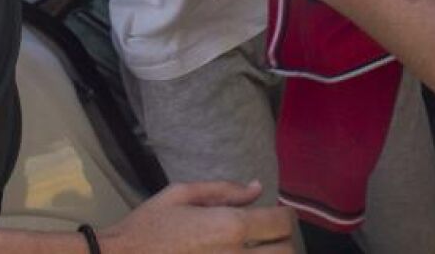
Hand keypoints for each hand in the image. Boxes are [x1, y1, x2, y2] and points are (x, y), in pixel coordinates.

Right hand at [97, 181, 295, 252]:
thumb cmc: (148, 226)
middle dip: (282, 242)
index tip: (277, 215)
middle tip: (269, 236)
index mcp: (228, 225)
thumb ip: (224, 190)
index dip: (286, 216)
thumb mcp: (182, 194)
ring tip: (258, 249)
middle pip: (286, 252)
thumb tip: (255, 187)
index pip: (281, 223)